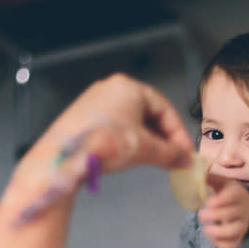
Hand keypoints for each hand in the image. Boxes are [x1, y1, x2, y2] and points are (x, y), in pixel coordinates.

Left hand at [45, 74, 193, 172]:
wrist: (62, 159)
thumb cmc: (102, 144)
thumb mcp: (144, 149)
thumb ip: (170, 154)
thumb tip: (186, 160)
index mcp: (128, 87)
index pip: (164, 108)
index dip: (178, 133)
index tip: (185, 153)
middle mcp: (111, 89)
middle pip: (148, 113)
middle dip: (162, 137)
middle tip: (172, 157)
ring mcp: (95, 102)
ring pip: (132, 121)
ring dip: (146, 140)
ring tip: (153, 159)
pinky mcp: (84, 117)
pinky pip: (115, 126)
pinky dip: (128, 140)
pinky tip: (130, 156)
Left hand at [199, 173, 248, 247]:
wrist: (246, 205)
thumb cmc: (228, 192)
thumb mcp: (221, 182)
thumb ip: (209, 177)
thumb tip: (194, 173)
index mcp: (236, 193)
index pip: (232, 196)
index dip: (221, 200)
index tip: (208, 202)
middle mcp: (242, 209)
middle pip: (232, 214)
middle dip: (214, 215)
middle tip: (200, 214)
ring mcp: (242, 224)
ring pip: (235, 230)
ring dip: (219, 232)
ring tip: (205, 230)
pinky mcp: (240, 236)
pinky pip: (234, 243)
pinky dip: (223, 244)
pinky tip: (212, 238)